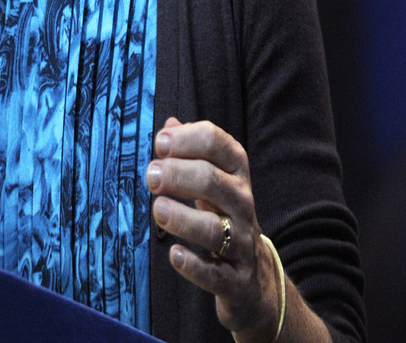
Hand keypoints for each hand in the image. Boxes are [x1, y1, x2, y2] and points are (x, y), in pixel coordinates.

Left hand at [146, 118, 280, 341]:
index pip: (218, 145)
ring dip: (183, 218)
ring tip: (158, 210)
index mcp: (236, 175)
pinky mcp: (235, 280)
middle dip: (178, 175)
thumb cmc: (223, 218)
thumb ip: (191, 153)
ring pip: (214, 228)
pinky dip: (193, 265)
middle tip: (150, 177)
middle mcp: (242, 204)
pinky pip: (215, 273)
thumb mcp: (213, 182)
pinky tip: (174, 255)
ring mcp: (241, 243)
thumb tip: (168, 125)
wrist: (255, 279)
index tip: (160, 144)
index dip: (188, 140)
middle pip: (213, 182)